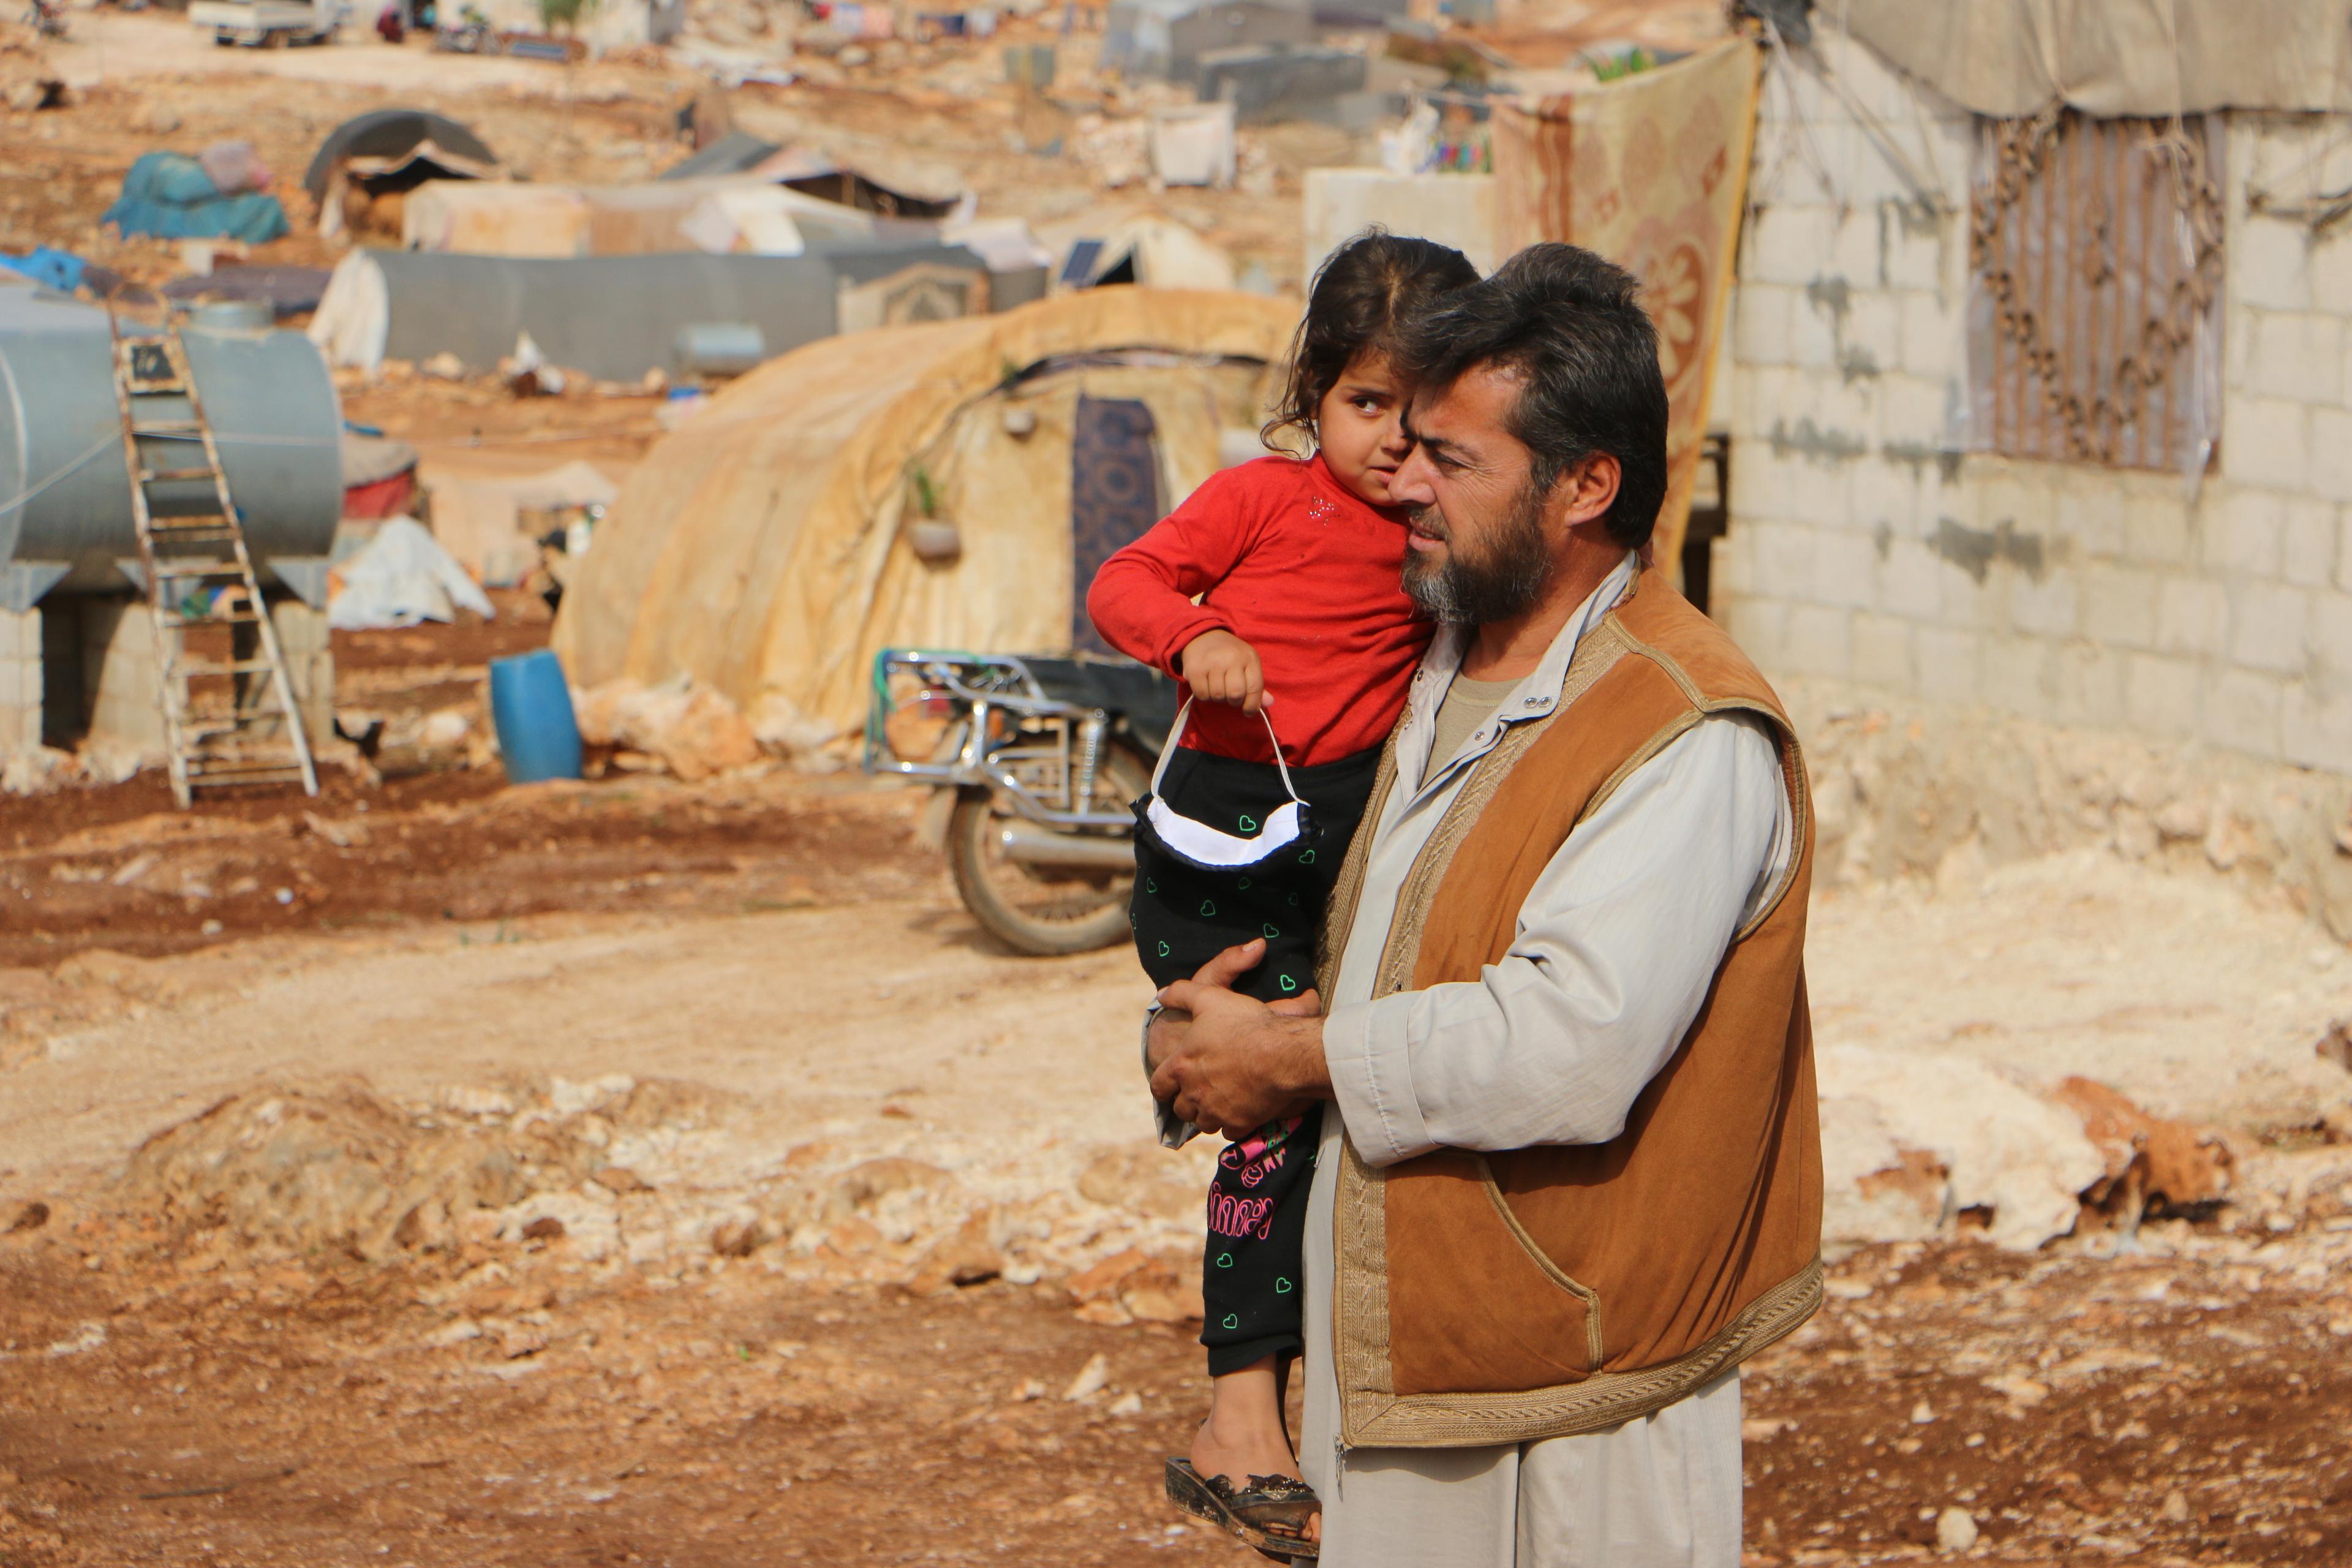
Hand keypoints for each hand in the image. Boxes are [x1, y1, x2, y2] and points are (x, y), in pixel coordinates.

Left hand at [1148, 942, 1328, 1135]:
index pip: (1159, 1085)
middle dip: (1186, 1102)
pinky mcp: (1239, 1123)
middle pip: (1181, 1108)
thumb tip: (1160, 996)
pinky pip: (1229, 1132)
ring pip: (1203, 1123)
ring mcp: (1216, 1111)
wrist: (1281, 1053)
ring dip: (1208, 1115)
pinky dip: (1232, 1125)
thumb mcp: (1209, 998)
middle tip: (1198, 1094)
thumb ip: (1181, 994)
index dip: (1162, 1087)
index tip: (1167, 1089)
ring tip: (1218, 1105)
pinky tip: (1239, 1114)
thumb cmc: (1244, 1024)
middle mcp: (1194, 1093)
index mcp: (1182, 1066)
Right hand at [1179, 629, 1267, 713]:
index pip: (1255, 688)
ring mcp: (1213, 661)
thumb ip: (1257, 685)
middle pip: (1236, 694)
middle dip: (1234, 701)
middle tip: (1229, 695)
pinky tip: (1205, 684)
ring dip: (1217, 697)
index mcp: (1250, 657)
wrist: (1203, 636)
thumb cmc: (1229, 656)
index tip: (1248, 711)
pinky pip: (1202, 694)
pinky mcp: (1195, 668)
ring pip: (1218, 696)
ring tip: (1216, 686)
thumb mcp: (1247, 664)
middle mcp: (1232, 657)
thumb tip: (1270, 702)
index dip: (1252, 705)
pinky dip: (1204, 695)